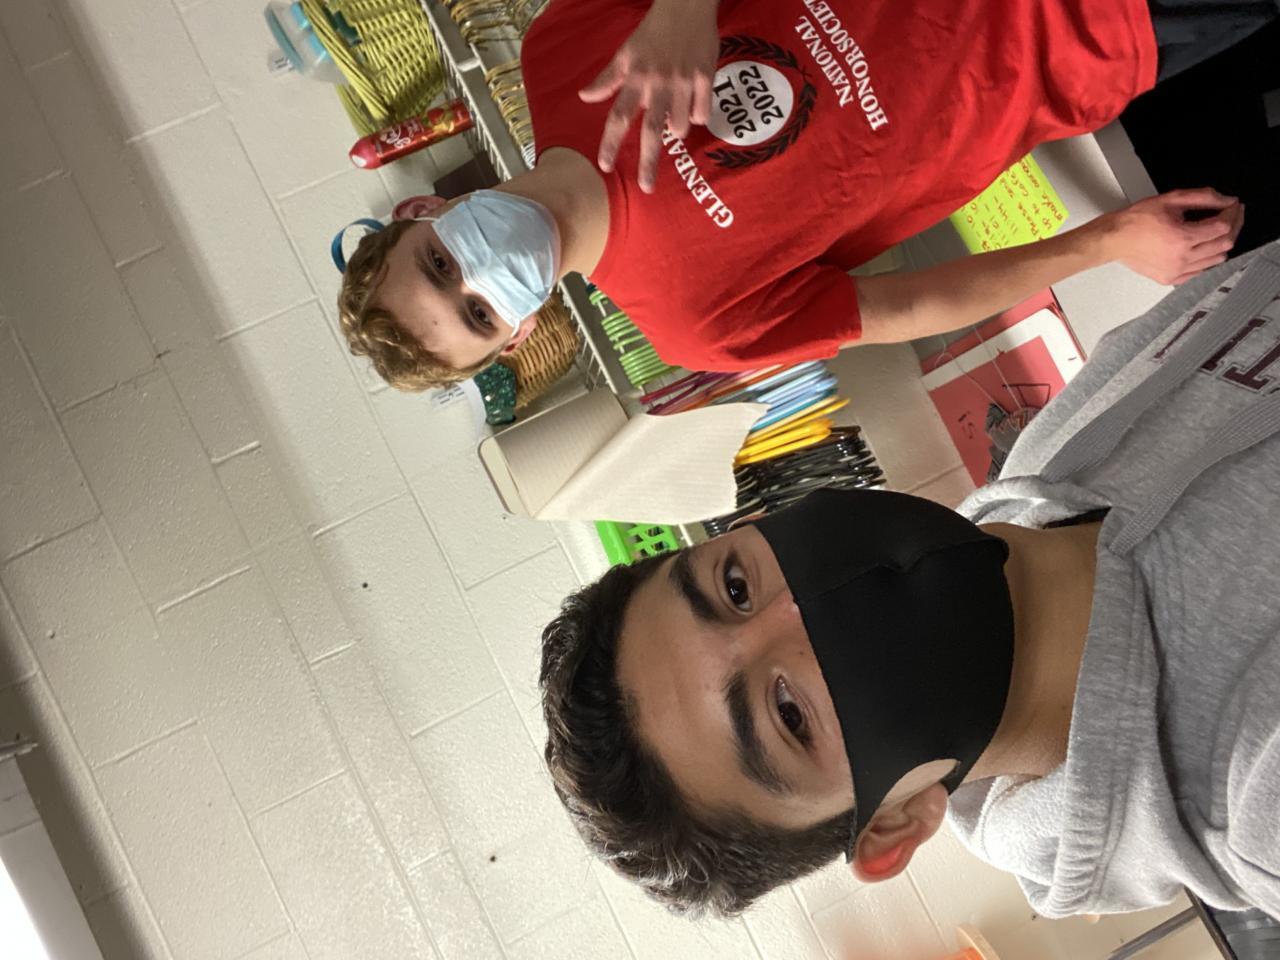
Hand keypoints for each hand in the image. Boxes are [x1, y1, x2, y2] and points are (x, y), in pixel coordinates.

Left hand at [578, 0, 718, 192]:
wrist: (687, 5)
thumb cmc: (654, 31)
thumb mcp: (626, 52)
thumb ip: (607, 78)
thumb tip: (585, 97)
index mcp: (635, 78)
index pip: (619, 117)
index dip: (610, 143)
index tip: (604, 167)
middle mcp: (658, 84)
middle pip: (652, 132)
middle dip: (649, 163)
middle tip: (647, 188)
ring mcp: (684, 82)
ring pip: (681, 126)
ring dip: (677, 129)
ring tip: (675, 119)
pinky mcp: (706, 78)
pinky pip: (703, 112)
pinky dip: (698, 115)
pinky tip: (695, 104)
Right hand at [1101, 188, 1244, 285]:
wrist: (1113, 240)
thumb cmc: (1135, 221)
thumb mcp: (1170, 200)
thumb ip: (1202, 197)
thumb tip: (1226, 199)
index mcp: (1182, 238)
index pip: (1223, 227)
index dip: (1232, 213)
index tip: (1233, 206)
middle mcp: (1182, 258)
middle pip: (1224, 244)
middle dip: (1233, 227)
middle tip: (1231, 215)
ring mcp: (1177, 271)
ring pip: (1216, 260)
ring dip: (1221, 244)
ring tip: (1216, 231)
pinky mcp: (1171, 279)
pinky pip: (1200, 272)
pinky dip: (1207, 260)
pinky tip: (1202, 248)